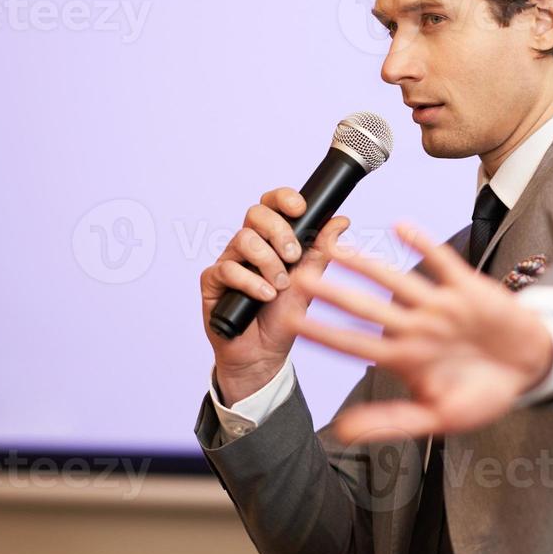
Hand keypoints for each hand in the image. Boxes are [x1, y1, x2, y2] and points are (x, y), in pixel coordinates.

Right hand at [199, 186, 351, 401]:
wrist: (265, 354)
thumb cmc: (284, 318)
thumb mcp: (309, 283)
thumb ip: (321, 252)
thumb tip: (341, 220)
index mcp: (271, 240)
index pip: (272, 205)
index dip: (283, 198)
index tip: (301, 208)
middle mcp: (248, 246)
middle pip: (255, 214)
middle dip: (278, 231)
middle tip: (293, 256)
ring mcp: (228, 262)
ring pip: (243, 239)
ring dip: (267, 262)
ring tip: (280, 286)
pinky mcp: (212, 282)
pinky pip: (227, 269)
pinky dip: (250, 282)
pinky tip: (265, 296)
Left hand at [283, 220, 552, 441]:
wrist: (531, 369)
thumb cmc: (484, 396)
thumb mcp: (438, 417)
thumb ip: (391, 422)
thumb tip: (342, 432)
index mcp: (404, 358)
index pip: (355, 344)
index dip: (323, 333)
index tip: (290, 322)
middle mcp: (416, 327)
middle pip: (366, 307)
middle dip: (332, 292)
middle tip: (296, 275)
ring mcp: (440, 306)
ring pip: (397, 281)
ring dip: (366, 265)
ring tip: (335, 247)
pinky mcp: (467, 289)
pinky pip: (442, 263)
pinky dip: (424, 245)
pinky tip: (402, 229)